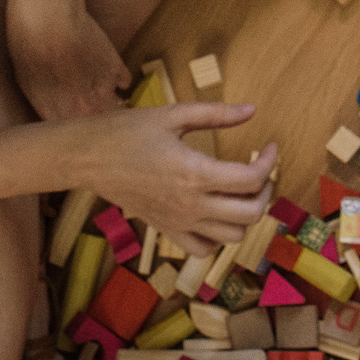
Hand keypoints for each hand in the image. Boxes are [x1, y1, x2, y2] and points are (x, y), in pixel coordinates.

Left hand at [10, 0, 131, 122]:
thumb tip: (54, 110)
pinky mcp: (116, 69)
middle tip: (90, 112)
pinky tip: (111, 73)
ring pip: (115, 110)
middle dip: (95, 123)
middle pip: (97, 127)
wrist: (48, 20)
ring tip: (101, 95)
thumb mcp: (28, 84)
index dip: (73, 133)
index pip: (71, 137)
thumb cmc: (28, 49)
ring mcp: (103, 91)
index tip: (74, 128)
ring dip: (110, 105)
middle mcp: (83, 110)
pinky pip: (124, 83)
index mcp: (57, 117)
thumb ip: (45, 104)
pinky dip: (120, 80)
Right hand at [84, 105, 276, 256]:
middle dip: (266, 192)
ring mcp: (178, 222)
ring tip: (242, 192)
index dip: (270, 163)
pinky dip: (219, 237)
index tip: (271, 147)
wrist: (87, 157)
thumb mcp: (174, 114)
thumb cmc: (127, 131)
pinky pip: (203, 249)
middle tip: (261, 172)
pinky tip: (217, 213)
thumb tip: (252, 110)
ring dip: (246, 216)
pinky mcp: (166, 230)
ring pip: (232, 237)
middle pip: (250, 215)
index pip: (251, 180)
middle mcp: (189, 205)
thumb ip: (216, 114)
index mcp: (194, 173)